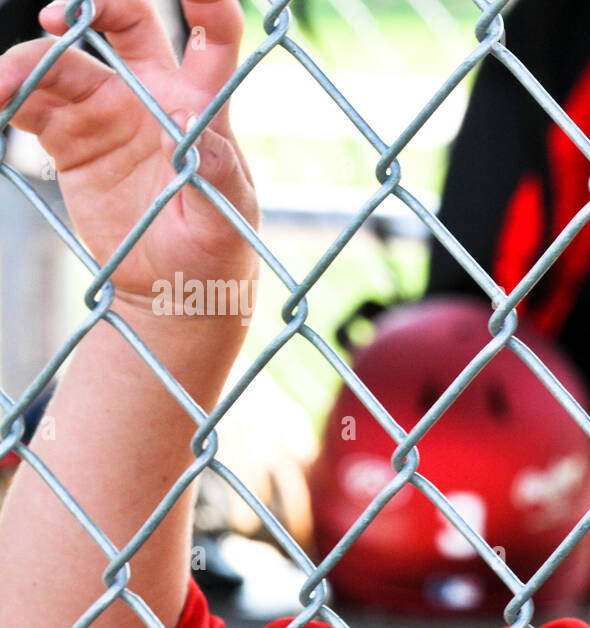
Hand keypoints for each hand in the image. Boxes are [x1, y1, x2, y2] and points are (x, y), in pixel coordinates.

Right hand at [0, 0, 258, 318]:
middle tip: (59, 16)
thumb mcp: (225, 223)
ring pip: (65, 63)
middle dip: (94, 6)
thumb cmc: (215, 258)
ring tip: (3, 80)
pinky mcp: (70, 138)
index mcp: (203, 108)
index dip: (207, 2)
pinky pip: (32, 101)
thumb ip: (217, 175)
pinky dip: (7, 91)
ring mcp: (109, 114)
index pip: (215, 38)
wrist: (170, 294)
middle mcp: (154, 97)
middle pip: (125, 27)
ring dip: (29, 61)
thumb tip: (192, 126)